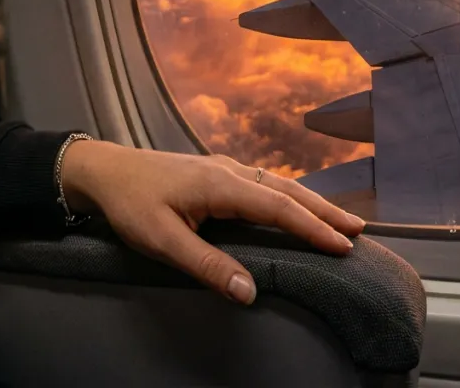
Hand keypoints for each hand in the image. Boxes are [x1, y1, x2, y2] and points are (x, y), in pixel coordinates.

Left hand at [59, 141, 364, 304]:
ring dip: (311, 202)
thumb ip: (206, 266)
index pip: (279, 208)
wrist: (102, 170)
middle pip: (288, 191)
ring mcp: (224, 168)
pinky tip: (294, 205)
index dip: (313, 228)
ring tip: (339, 220)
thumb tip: (249, 291)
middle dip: (325, 211)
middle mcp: (230, 171)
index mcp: (221, 185)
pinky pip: (265, 183)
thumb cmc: (129, 204)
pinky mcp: (216, 172)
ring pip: (279, 184)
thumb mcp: (162, 241)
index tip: (343, 245)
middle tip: (358, 231)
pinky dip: (290, 196)